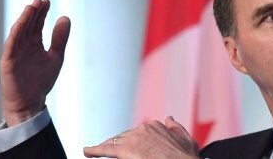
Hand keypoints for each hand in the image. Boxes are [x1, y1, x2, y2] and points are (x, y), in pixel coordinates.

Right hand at [1, 0, 70, 125]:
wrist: (31, 102)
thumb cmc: (41, 80)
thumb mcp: (56, 56)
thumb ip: (60, 38)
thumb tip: (65, 17)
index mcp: (34, 43)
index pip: (37, 23)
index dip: (42, 12)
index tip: (47, 0)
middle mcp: (24, 45)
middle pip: (28, 24)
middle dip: (34, 12)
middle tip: (40, 0)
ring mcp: (15, 52)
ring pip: (19, 32)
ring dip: (24, 19)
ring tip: (31, 7)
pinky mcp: (8, 61)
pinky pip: (11, 45)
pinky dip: (15, 33)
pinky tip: (20, 23)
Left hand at [84, 117, 199, 158]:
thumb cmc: (185, 156)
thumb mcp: (185, 138)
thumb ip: (175, 127)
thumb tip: (169, 118)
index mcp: (155, 125)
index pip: (140, 132)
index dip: (134, 140)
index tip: (133, 145)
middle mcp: (143, 129)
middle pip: (125, 136)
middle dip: (119, 143)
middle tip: (112, 150)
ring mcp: (132, 139)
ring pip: (114, 142)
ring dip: (106, 146)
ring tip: (97, 151)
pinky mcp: (123, 150)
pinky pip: (105, 149)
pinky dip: (94, 150)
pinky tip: (87, 151)